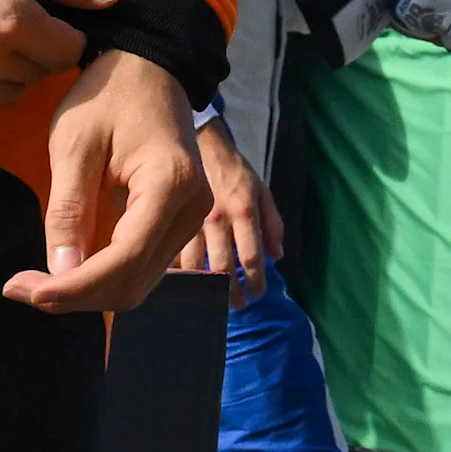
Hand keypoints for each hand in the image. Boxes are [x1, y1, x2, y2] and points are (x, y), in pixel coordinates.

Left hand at [5, 49, 210, 314]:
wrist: (150, 68)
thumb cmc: (108, 95)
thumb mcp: (75, 145)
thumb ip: (68, 210)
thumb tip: (59, 272)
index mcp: (171, 184)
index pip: (124, 260)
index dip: (73, 287)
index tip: (22, 289)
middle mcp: (193, 208)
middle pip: (133, 281)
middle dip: (75, 296)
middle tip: (19, 287)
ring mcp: (194, 217)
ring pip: (139, 283)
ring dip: (87, 292)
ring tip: (38, 281)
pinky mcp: (182, 221)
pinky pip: (142, 267)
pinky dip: (103, 278)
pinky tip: (68, 269)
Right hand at [174, 119, 285, 300]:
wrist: (204, 146)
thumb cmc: (236, 172)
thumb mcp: (263, 191)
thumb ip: (273, 223)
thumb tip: (277, 256)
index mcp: (244, 211)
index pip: (250, 256)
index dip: (255, 281)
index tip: (258, 294)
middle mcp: (218, 219)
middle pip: (222, 268)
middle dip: (232, 293)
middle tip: (239, 305)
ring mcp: (192, 222)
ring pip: (195, 267)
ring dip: (206, 289)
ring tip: (215, 300)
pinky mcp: (173, 221)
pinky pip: (173, 255)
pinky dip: (180, 274)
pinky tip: (187, 284)